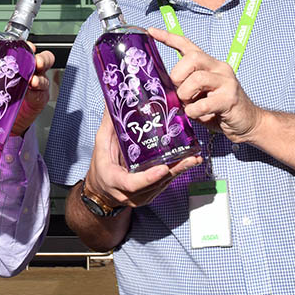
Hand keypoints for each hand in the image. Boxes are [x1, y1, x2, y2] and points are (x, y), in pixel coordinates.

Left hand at [10, 47, 55, 135]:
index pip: (30, 50)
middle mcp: (33, 72)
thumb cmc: (2, 91)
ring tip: (32, 82)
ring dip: (39, 79)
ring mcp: (37, 86)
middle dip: (42, 60)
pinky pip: (40, 95)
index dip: (31, 47)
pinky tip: (29, 94)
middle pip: (45, 61)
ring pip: (44, 79)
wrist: (4, 115)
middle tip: (36, 62)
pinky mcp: (38, 100)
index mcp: (23, 62)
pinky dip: (35, 94)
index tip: (28, 46)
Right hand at [84, 110, 200, 208]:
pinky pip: (165, 183)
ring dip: (180, 170)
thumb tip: (113, 100)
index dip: (148, 178)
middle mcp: (130, 193)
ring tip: (194, 158)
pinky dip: (177, 171)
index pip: (132, 183)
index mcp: (114, 180)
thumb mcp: (101, 145)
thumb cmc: (101, 167)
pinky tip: (189, 162)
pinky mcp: (150, 193)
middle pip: (155, 183)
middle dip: (174, 170)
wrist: (101, 189)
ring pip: (163, 183)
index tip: (163, 168)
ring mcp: (142, 195)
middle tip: (190, 158)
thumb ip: (110, 124)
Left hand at [147, 27, 264, 141]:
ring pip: (197, 78)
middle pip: (192, 58)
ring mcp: (227, 82)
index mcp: (209, 64)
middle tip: (179, 91)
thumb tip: (164, 89)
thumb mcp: (199, 95)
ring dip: (186, 95)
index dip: (168, 37)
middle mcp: (219, 68)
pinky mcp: (230, 99)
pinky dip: (194, 112)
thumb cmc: (218, 110)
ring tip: (189, 106)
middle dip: (178, 75)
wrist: (248, 123)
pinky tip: (197, 115)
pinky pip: (203, 104)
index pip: (187, 44)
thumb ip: (185, 87)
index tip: (151, 31)